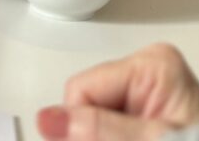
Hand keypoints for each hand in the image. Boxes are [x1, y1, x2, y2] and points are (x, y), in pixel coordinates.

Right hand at [37, 43, 198, 139]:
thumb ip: (102, 130)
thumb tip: (47, 119)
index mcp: (151, 64)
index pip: (81, 91)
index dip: (83, 129)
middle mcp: (146, 69)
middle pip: (87, 105)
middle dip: (93, 136)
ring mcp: (147, 91)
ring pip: (94, 120)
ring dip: (100, 139)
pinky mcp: (147, 112)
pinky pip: (109, 126)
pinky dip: (110, 139)